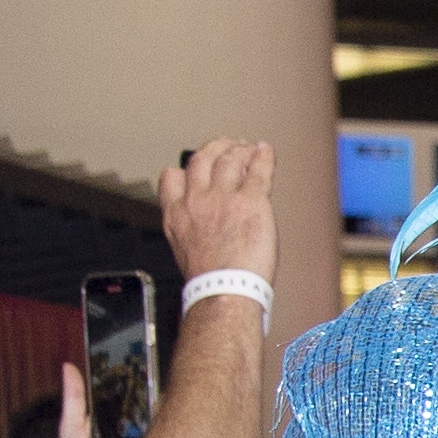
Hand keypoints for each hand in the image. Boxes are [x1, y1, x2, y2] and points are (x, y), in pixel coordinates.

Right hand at [159, 139, 275, 293]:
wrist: (224, 291)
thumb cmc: (211, 280)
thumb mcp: (184, 248)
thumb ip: (190, 227)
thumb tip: (203, 225)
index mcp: (176, 212)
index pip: (172, 175)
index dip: (186, 168)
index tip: (199, 166)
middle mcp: (197, 200)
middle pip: (202, 159)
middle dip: (215, 148)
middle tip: (227, 146)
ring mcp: (224, 198)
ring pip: (230, 159)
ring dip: (240, 150)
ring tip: (248, 148)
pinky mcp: (252, 201)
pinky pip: (258, 170)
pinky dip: (263, 156)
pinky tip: (265, 149)